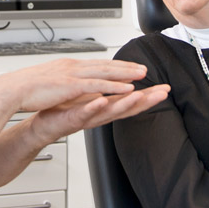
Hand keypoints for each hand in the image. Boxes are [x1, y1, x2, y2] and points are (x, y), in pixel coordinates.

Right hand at [0, 58, 148, 112]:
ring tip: (141, 74)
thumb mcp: (49, 81)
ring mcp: (74, 75)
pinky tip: (127, 88)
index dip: (113, 66)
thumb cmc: (27, 88)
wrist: (13, 89)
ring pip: (106, 72)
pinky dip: (114, 86)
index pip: (95, 64)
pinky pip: (99, 85)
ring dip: (126, 73)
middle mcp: (73, 66)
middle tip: (142, 68)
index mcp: (68, 66)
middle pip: (105, 64)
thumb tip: (68, 83)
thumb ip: (62, 80)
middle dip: (125, 66)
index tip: (126, 67)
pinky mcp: (72, 85)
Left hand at [27, 84, 169, 139]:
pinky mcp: (73, 119)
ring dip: (125, 103)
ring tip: (139, 95)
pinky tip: (101, 101)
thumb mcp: (92, 100)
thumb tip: (121, 82)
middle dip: (146, 100)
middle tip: (162, 94)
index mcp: (106, 108)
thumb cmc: (66, 112)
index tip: (164, 90)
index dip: (149, 96)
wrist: (44, 125)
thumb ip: (107, 93)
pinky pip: (85, 113)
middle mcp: (100, 114)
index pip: (131, 101)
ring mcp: (88, 118)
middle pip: (127, 108)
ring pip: (110, 111)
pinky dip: (93, 108)